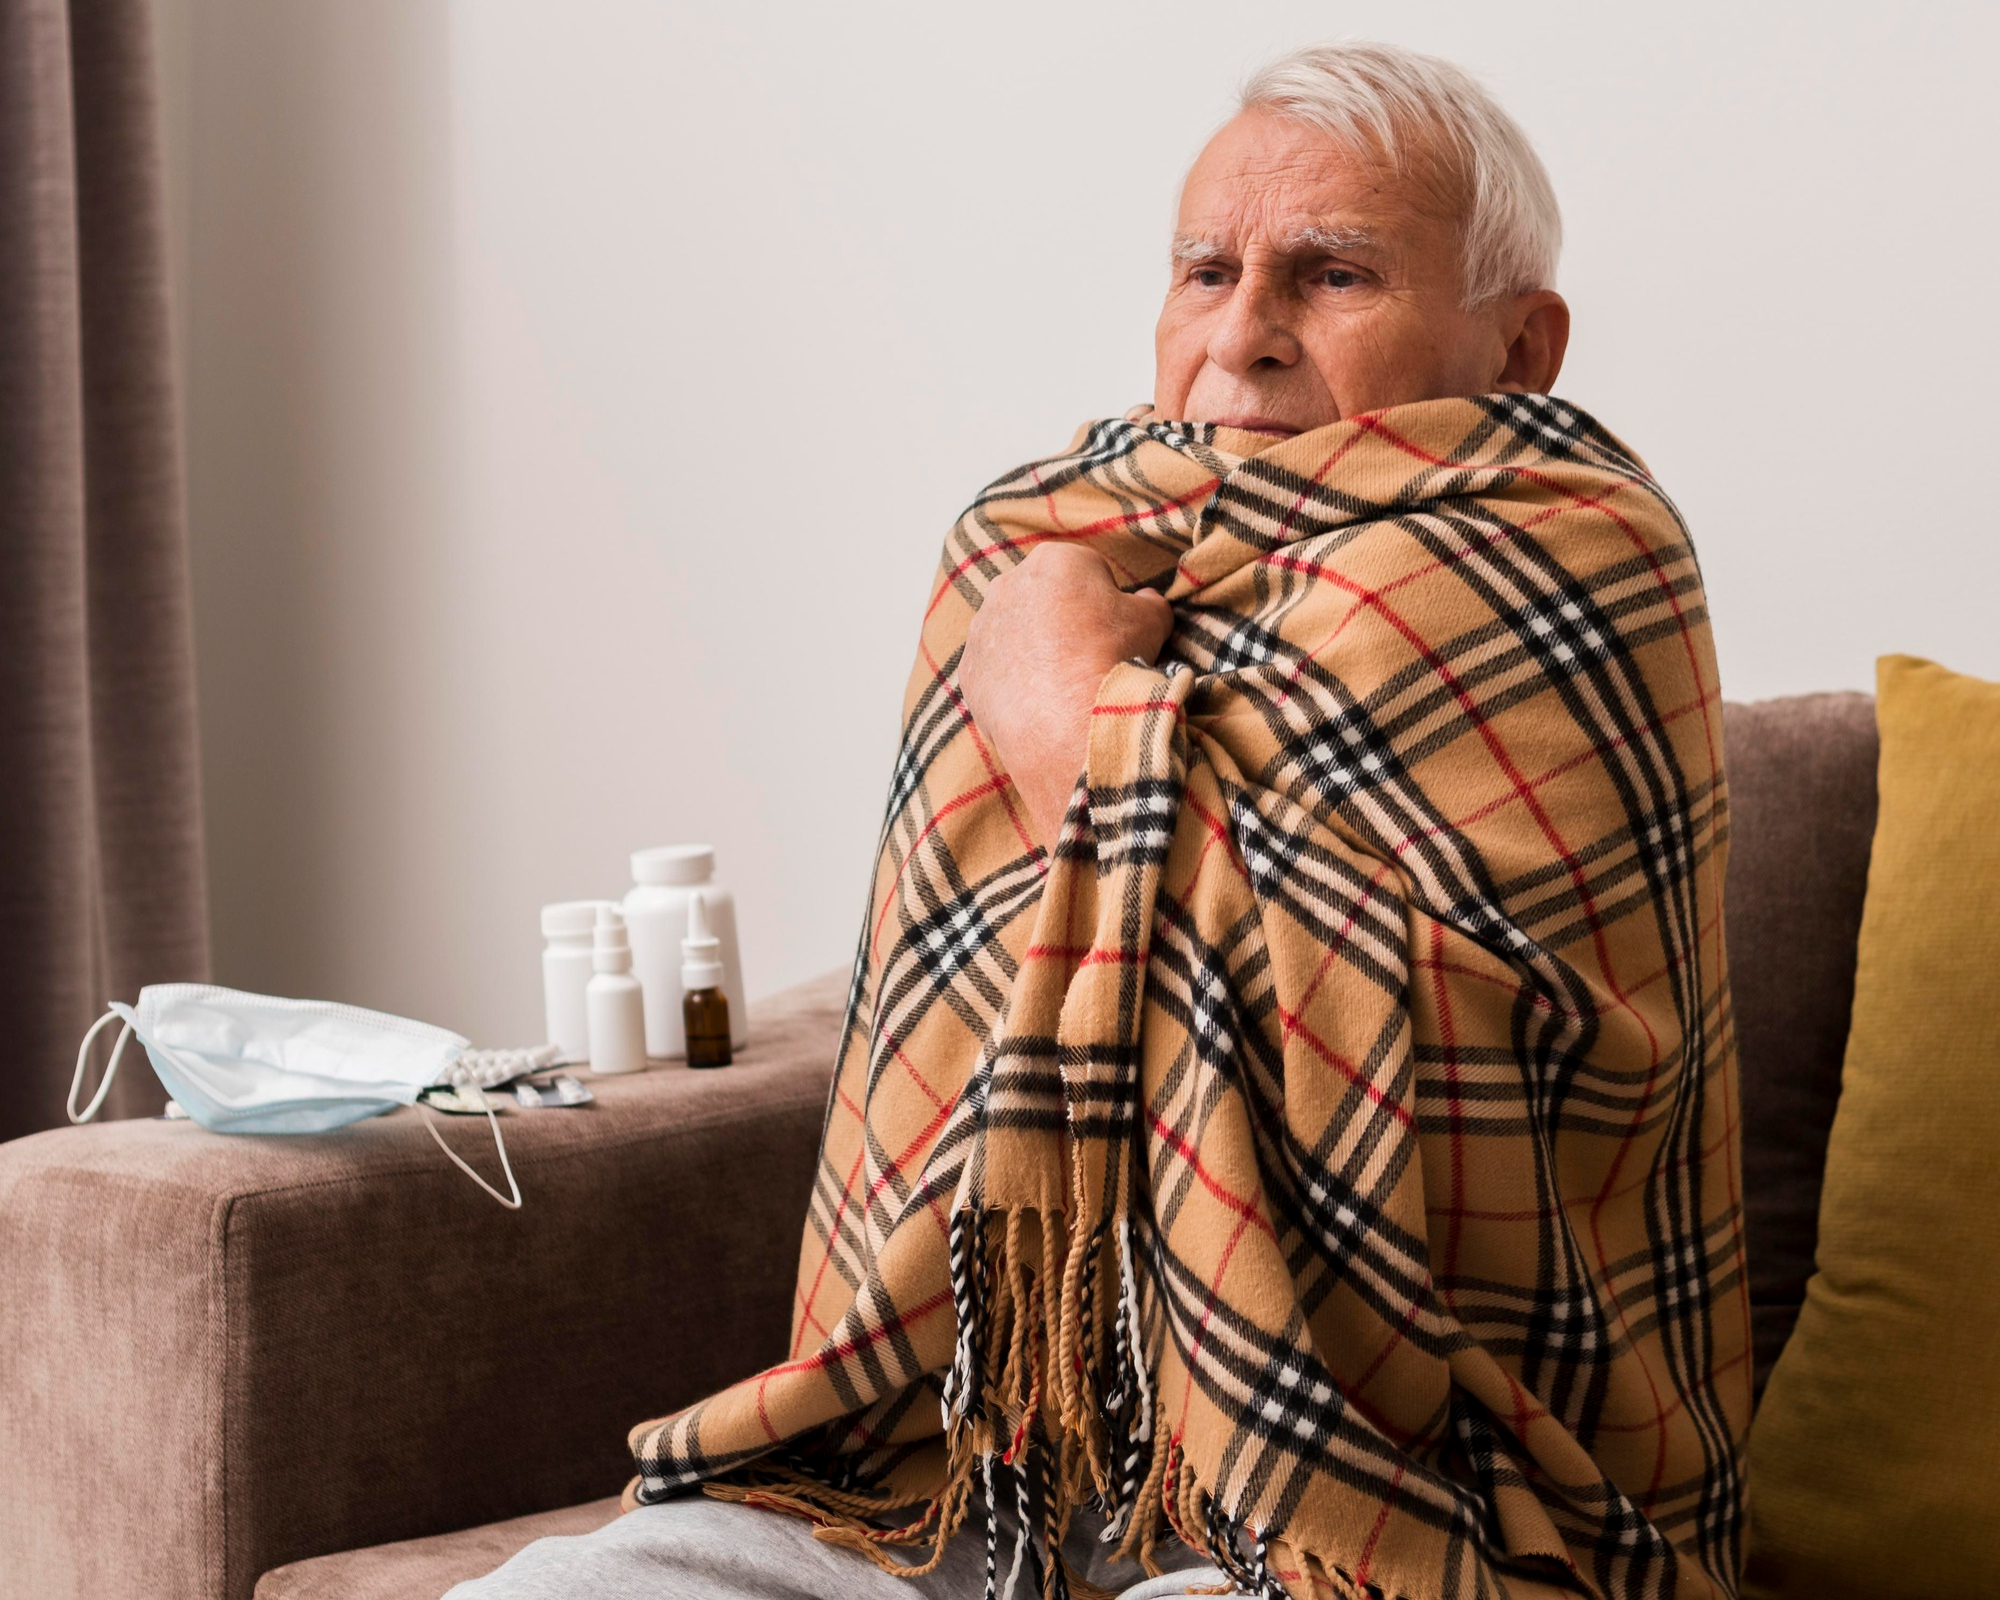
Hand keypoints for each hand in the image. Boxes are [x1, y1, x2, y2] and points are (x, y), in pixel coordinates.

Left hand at [958, 544, 1173, 849]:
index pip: (1087, 571)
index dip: (1106, 602)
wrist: (1070, 719)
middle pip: (1044, 599)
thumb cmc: (1113, 658)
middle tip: (1089, 656)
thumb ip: (1149, 601)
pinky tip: (1039, 702)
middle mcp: (1008, 584)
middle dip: (1062, 620)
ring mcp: (982, 628)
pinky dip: (1013, 682)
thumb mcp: (1153, 620)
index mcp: (1055, 560)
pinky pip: (995, 669)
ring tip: (1063, 683)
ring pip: (1014, 633)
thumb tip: (1145, 601)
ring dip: (1035, 650)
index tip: (1114, 630)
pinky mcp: (969, 669)